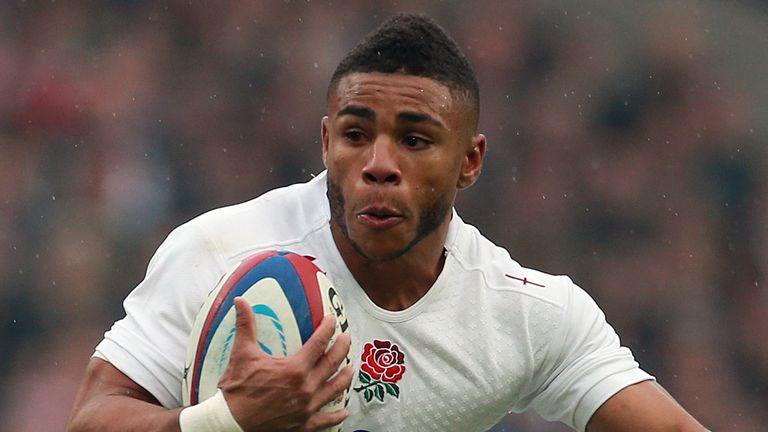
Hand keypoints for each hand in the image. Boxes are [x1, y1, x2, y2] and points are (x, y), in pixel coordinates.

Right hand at [217, 297, 353, 431]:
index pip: (319, 343)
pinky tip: (344, 410)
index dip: (328, 329)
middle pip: (332, 364)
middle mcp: (306, 388)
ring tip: (349, 369)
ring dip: (344, 378)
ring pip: (334, 389)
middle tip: (346, 338)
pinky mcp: (303, 424)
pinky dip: (337, 415)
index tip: (332, 320)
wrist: (232, 423)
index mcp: (294, 369)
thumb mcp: (242, 353)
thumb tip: (240, 301)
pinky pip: (326, 420)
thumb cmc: (237, 389)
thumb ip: (245, 325)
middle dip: (342, 348)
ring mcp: (307, 408)